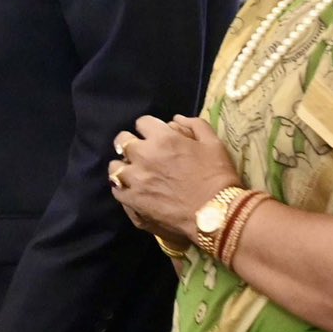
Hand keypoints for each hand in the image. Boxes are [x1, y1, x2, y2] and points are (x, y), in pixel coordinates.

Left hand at [107, 115, 238, 240]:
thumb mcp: (214, 143)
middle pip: (122, 141)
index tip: (155, 136)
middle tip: (141, 153)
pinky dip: (122, 188)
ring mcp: (135, 180)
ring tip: (134, 173)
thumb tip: (176, 118)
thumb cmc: (217, 176)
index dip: (149, 128)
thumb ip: (194, 125)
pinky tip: (133, 190)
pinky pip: (116, 190)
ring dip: (124, 166)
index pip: (142, 123)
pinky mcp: (133, 201)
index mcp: (162, 139)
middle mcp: (143, 156)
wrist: (216, 213)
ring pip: (115, 167)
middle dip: (131, 143)